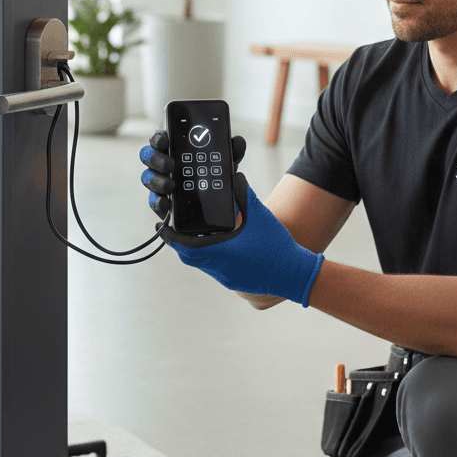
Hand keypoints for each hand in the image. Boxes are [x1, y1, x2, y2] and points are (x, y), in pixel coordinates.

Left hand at [138, 131, 324, 305]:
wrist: (294, 274)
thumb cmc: (276, 244)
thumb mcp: (259, 214)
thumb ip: (243, 194)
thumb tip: (235, 175)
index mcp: (220, 250)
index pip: (184, 245)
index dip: (171, 235)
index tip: (163, 225)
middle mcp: (219, 266)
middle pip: (187, 257)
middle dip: (179, 243)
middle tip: (175, 229)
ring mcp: (225, 277)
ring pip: (200, 264)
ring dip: (194, 250)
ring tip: (195, 234)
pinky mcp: (233, 281)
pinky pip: (213, 269)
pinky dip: (209, 257)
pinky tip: (217, 246)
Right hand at [139, 129, 246, 223]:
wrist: (220, 209)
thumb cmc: (218, 178)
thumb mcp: (227, 165)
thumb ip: (232, 152)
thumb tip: (238, 141)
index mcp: (177, 149)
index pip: (161, 138)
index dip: (158, 136)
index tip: (164, 138)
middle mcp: (165, 164)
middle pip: (148, 155)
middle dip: (155, 158)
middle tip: (170, 164)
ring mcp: (161, 184)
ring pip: (147, 178)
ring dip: (156, 180)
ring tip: (170, 185)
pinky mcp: (162, 204)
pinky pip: (153, 201)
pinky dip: (157, 201)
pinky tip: (166, 202)